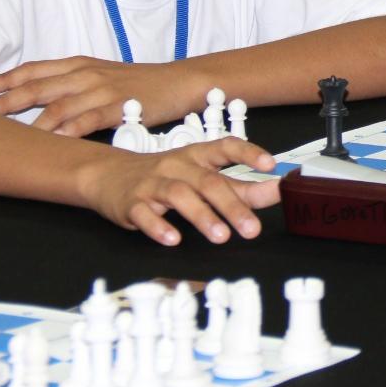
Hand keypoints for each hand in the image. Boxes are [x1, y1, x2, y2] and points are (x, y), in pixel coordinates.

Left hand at [0, 57, 189, 137]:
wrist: (180, 81)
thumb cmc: (142, 82)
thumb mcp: (104, 76)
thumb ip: (75, 85)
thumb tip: (46, 100)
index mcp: (80, 65)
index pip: (35, 69)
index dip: (7, 78)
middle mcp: (86, 74)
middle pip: (37, 87)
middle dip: (7, 101)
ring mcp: (102, 90)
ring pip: (57, 106)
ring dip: (30, 122)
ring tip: (10, 136)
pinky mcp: (118, 107)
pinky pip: (85, 121)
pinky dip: (66, 132)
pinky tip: (51, 142)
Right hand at [80, 138, 280, 244]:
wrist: (108, 175)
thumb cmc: (165, 177)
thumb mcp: (202, 176)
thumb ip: (240, 187)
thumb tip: (276, 190)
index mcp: (197, 155)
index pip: (225, 147)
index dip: (248, 153)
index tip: (269, 165)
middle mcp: (177, 165)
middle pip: (207, 181)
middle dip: (232, 205)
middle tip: (252, 228)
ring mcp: (153, 183)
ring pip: (179, 195)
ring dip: (201, 216)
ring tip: (221, 236)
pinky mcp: (131, 203)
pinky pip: (144, 214)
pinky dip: (158, 226)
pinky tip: (172, 239)